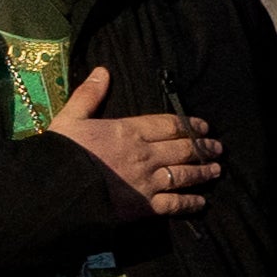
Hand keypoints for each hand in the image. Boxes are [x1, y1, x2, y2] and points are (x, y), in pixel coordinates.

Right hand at [47, 66, 216, 218]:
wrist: (59, 189)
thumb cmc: (63, 152)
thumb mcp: (71, 117)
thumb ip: (89, 95)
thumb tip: (103, 70)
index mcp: (130, 131)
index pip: (169, 124)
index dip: (190, 125)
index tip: (204, 126)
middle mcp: (146, 154)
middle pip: (183, 148)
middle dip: (203, 147)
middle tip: (218, 148)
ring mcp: (148, 180)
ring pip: (184, 174)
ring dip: (203, 172)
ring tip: (216, 170)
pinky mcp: (145, 205)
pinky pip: (174, 203)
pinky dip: (190, 203)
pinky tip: (201, 203)